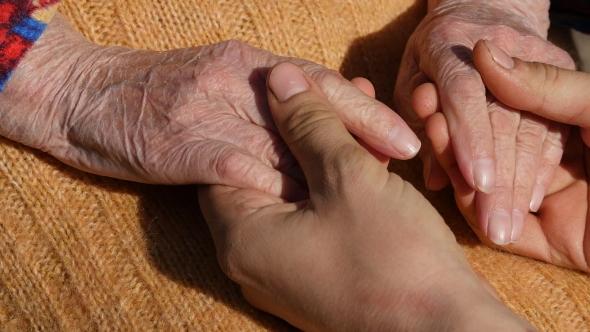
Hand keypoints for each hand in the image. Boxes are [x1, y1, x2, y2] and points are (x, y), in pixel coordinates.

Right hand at [0, 14, 419, 197]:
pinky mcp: (186, 147)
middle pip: (313, 107)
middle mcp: (237, 82)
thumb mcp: (221, 83)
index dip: (366, 111)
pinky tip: (306, 205)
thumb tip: (321, 115)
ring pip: (283, 141)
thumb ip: (266, 100)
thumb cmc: (161, 93)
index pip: (320, 86)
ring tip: (373, 188)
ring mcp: (212, 112)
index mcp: (250, 65)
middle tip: (409, 152)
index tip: (407, 134)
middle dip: (364, 131)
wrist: (89, 96)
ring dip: (329, 167)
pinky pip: (239, 168)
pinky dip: (274, 186)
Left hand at [199, 62, 535, 330]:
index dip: (258, 119)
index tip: (290, 89)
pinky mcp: (318, 275)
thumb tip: (277, 79)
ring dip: (324, 152)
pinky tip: (369, 152)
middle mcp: (253, 259)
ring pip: (296, 194)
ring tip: (359, 109)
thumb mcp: (347, 177)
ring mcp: (285, 271)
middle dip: (300, 130)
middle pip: (264, 175)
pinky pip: (316, 217)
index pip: (225, 161)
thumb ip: (307, 123)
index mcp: (242, 237)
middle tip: (330, 92)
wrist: (447, 331)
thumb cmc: (393, 259)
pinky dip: (336, 184)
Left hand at [394, 0, 574, 244]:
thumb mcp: (411, 79)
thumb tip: (432, 180)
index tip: (478, 183)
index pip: (462, 92)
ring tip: (510, 225)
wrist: (482, 7)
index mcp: (445, 45)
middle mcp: (490, 48)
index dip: (470, 138)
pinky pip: (551, 122)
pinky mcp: (553, 66)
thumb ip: (418, 122)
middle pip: (501, 117)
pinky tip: (532, 198)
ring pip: (530, 125)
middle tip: (496, 227)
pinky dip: (541, 163)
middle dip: (500, 176)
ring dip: (521, 180)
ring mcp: (528, 55)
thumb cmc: (432, 52)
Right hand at [454, 40, 589, 270]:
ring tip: (431, 136)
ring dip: (454, 163)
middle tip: (425, 110)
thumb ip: (546, 84)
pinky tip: (452, 182)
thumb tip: (484, 52)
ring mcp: (549, 205)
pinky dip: (469, 206)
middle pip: (491, 149)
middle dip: (456, 131)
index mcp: (571, 129)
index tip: (437, 85)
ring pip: (486, 187)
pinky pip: (496, 228)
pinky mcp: (546, 245)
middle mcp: (555, 165)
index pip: (510, 115)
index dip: (472, 101)